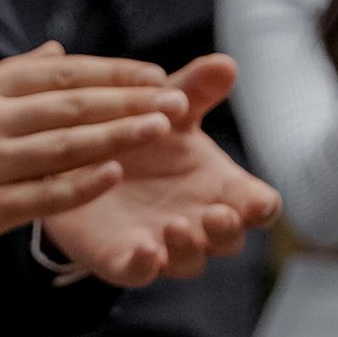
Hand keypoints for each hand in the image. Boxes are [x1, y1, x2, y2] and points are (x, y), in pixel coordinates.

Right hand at [0, 46, 179, 269]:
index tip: (154, 74)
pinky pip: (42, 194)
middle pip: (72, 104)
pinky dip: (80, 184)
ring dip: (118, 135)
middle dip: (129, 100)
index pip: (62, 74)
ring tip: (161, 129)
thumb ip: (11, 76)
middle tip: (176, 99)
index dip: (113, 73)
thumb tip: (58, 51)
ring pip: (65, 145)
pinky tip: (113, 174)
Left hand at [44, 58, 279, 285]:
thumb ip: (194, 91)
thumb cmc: (138, 136)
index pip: (254, 204)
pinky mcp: (121, 259)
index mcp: (217, 185)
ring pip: (189, 261)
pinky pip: (137, 273)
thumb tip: (225, 64)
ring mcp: (161, 244)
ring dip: (188, 247)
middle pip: (228, 239)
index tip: (261, 204)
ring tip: (175, 225)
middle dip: (227, 230)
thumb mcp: (166, 109)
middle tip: (216, 214)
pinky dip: (144, 266)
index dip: (262, 208)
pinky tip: (145, 250)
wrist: (75, 158)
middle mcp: (196, 220)